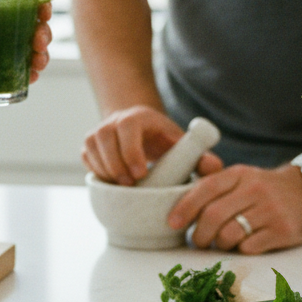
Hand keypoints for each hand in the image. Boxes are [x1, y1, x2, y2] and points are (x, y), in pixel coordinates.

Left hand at [0, 0, 52, 82]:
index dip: (37, 0)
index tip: (42, 7)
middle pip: (30, 25)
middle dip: (42, 32)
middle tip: (39, 40)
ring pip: (26, 50)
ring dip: (39, 56)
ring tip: (38, 62)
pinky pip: (12, 72)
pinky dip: (25, 75)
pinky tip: (31, 78)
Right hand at [82, 105, 222, 185]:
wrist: (143, 133)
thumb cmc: (165, 143)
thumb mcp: (183, 146)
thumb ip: (201, 157)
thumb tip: (215, 167)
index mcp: (140, 116)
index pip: (128, 126)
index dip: (131, 150)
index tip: (140, 173)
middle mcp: (116, 120)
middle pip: (104, 137)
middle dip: (115, 164)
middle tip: (130, 184)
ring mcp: (100, 131)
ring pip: (91, 147)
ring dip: (105, 169)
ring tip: (123, 185)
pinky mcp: (90, 144)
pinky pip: (86, 158)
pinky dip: (97, 172)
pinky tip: (113, 182)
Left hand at [168, 164, 301, 253]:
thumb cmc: (265, 190)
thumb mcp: (242, 179)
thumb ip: (215, 189)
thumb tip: (180, 212)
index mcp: (239, 174)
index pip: (205, 188)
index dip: (185, 207)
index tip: (172, 223)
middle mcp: (255, 189)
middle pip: (213, 215)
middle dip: (199, 234)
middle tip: (198, 242)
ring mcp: (270, 210)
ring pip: (229, 234)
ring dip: (219, 244)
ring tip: (222, 244)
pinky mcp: (283, 230)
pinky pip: (249, 247)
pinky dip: (240, 250)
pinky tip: (244, 245)